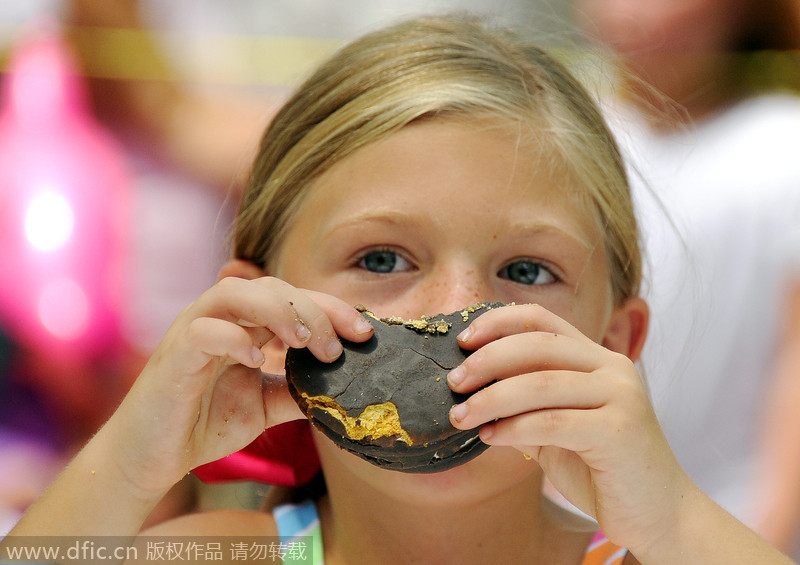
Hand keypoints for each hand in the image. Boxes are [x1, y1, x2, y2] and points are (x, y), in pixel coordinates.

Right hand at [102, 276, 373, 498]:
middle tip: (337, 345)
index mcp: (245, 325)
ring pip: (233, 293)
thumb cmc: (204, 422)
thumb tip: (341, 387)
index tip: (365, 333)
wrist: (153, 457)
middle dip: (313, 308)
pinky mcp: (173, 356)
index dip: (332, 308)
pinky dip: (233, 339)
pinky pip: (202, 331)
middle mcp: (221, 319)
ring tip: (303, 341)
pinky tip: (257, 361)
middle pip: (271, 287)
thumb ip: (297, 391)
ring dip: (276, 310)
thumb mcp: (265, 405)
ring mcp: (193, 331)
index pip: (293, 298)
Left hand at [447, 303, 690, 552]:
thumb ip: (526, 403)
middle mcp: (612, 368)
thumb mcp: (557, 426)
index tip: (461, 339)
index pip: (542, 320)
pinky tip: (490, 437)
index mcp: (597, 358)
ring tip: (460, 415)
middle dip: (486, 360)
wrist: (657, 513)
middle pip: (537, 345)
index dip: (498, 322)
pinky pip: (552, 422)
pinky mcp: (620, 431)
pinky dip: (513, 428)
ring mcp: (621, 396)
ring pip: (540, 384)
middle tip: (453, 381)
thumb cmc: (601, 468)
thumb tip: (470, 387)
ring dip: (491, 399)